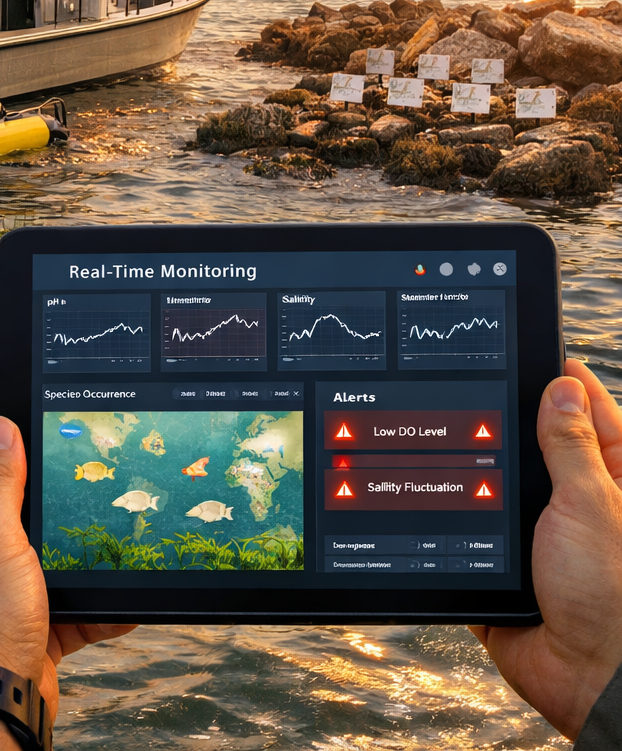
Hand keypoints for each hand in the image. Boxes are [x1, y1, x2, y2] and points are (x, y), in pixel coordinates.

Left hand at [0, 416, 135, 746]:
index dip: (3, 445)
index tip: (39, 427)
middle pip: (3, 510)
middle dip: (45, 504)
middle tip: (80, 484)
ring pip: (34, 559)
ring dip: (70, 558)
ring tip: (105, 544)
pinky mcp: (13, 630)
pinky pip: (55, 604)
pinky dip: (85, 605)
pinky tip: (118, 603)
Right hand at [471, 359, 621, 738]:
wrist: (587, 680)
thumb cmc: (614, 598)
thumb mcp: (592, 504)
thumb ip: (571, 446)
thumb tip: (560, 388)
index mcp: (614, 481)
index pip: (587, 414)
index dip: (559, 384)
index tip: (526, 353)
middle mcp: (577, 504)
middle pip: (533, 445)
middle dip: (501, 429)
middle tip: (468, 399)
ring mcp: (537, 536)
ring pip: (493, 488)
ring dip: (473, 482)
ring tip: (445, 455)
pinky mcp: (502, 567)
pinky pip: (467, 535)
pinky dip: (449, 526)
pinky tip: (430, 507)